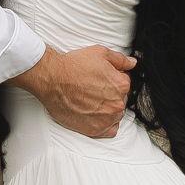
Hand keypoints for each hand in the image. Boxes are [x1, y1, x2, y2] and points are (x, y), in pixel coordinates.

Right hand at [15, 44, 136, 139]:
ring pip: (116, 114)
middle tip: (94, 89)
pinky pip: (110, 130)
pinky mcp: (95, 130)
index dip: (113, 80)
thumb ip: (120, 60)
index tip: (102, 79)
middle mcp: (117, 103)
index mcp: (121, 85)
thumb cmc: (73, 66)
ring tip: (92, 101)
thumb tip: (132, 63)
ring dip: (108, 109)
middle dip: (111, 94)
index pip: (125, 83)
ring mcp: (106, 119)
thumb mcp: (100, 53)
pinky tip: (96, 116)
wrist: (52, 80)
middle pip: (121, 99)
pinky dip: (105, 124)